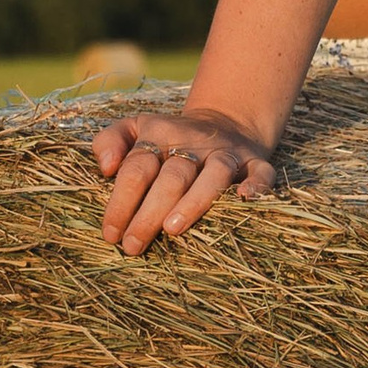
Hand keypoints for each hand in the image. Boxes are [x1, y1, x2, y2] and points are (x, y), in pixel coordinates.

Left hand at [92, 107, 276, 255]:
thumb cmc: (167, 139)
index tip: (111, 234)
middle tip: (133, 245)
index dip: (121, 201)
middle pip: (172, 177)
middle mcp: (194, 142)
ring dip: (194, 202)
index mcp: (159, 134)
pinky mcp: (254, 162)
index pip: (137, 168)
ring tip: (172, 230)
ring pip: (214, 175)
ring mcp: (226, 153)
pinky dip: (257, 186)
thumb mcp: (134, 128)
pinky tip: (244, 200)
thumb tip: (106, 167)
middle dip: (149, 213)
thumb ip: (109, 141)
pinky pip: (261, 172)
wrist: (225, 122)